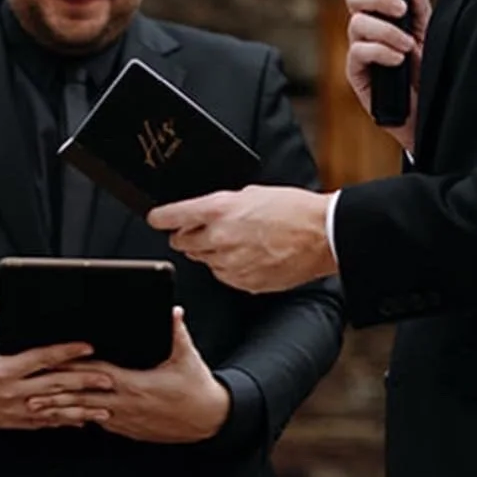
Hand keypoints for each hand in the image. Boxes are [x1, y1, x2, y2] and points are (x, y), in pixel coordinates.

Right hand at [0, 302, 113, 429]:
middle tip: (109, 379)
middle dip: (84, 383)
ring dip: (80, 410)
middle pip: (55, 387)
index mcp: (3, 369)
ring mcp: (13, 410)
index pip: (42, 359)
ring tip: (104, 409)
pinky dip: (62, 422)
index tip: (87, 347)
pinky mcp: (12, 421)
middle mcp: (11, 392)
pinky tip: (80, 421)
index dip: (66, 353)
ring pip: (53, 410)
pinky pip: (42, 423)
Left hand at [30, 309, 229, 442]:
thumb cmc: (196, 387)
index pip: (98, 373)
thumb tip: (171, 310)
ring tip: (36, 407)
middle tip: (30, 390)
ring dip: (60, 409)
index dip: (75, 367)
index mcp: (137, 384)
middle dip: (56, 393)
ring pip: (85, 414)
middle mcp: (126, 404)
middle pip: (83, 396)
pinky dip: (78, 419)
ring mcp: (125, 419)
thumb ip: (176, 332)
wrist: (208, 420)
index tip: (55, 361)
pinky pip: (97, 422)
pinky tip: (62, 416)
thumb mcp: (187, 356)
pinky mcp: (127, 429)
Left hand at [148, 185, 334, 293]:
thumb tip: (204, 215)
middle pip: (182, 242)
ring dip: (211, 252)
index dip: (160, 218)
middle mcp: (219, 237)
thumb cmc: (292, 209)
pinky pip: (223, 275)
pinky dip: (228, 267)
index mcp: (218, 210)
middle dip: (187, 236)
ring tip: (237, 241)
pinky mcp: (243, 282)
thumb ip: (222, 206)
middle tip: (202, 231)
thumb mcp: (250, 194)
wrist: (321, 234)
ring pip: (203, 260)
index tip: (155, 219)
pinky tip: (248, 256)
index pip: (172, 215)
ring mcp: (230, 263)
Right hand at [345, 0, 430, 153]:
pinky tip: (398, 60)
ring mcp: (359, 49)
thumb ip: (419, 1)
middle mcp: (366, 27)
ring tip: (407, 46)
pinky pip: (358, 52)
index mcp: (380, 12)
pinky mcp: (356, 73)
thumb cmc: (430, 69)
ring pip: (356, 24)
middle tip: (401, 10)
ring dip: (386, 31)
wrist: (433, 109)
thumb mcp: (429, 30)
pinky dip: (380, 52)